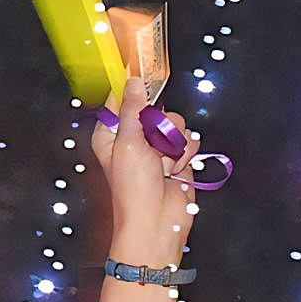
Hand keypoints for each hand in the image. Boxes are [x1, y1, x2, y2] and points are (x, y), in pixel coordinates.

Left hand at [85, 75, 199, 271]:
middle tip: (153, 145)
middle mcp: (133, 138)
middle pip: (155, 108)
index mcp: (111, 133)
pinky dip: (185, 155)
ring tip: (163, 165)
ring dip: (173, 143)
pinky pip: (188, 140)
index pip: (122, 100)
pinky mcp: (177, 158)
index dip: (134, 90)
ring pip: (176, 123)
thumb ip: (132, 109)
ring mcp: (156, 148)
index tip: (145, 80)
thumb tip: (134, 81)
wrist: (157, 221)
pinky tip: (175, 170)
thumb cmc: (134, 188)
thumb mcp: (128, 143)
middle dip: (159, 125)